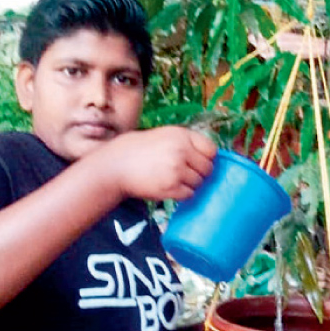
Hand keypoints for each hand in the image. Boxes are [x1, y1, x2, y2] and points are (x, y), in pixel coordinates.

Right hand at [92, 126, 217, 200]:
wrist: (118, 164)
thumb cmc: (142, 150)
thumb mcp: (166, 135)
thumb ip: (187, 143)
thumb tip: (211, 158)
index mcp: (182, 136)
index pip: (211, 150)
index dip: (206, 158)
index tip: (198, 162)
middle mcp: (181, 151)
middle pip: (207, 169)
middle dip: (199, 173)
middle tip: (185, 173)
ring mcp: (176, 170)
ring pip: (199, 183)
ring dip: (190, 184)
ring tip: (173, 179)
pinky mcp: (170, 187)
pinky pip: (189, 194)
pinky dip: (182, 193)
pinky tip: (170, 187)